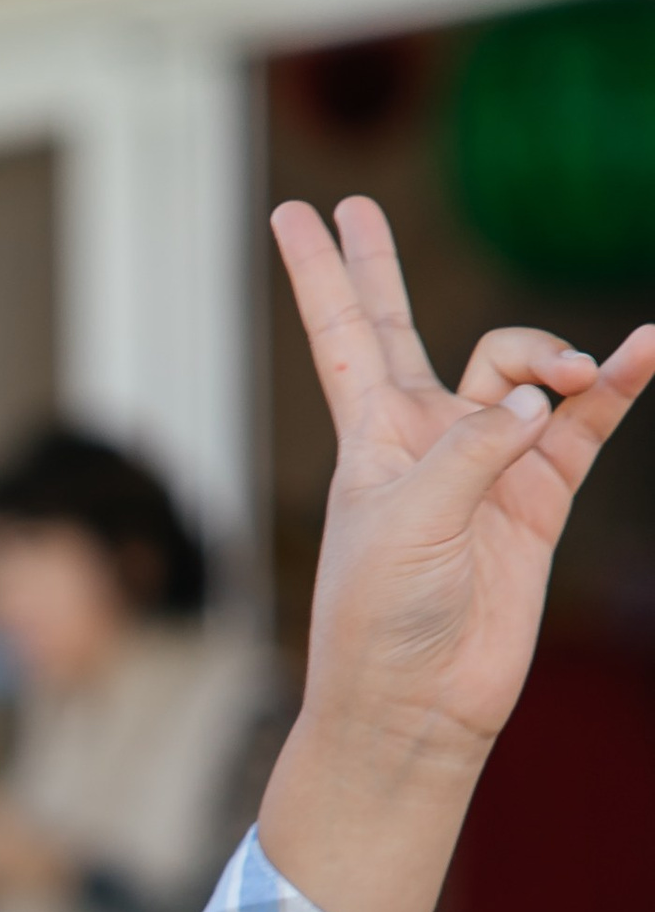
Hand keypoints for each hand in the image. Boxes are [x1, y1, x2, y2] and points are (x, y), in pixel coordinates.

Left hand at [274, 195, 654, 764]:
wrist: (418, 702)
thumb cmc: (380, 615)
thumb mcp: (407, 519)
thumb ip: (473, 447)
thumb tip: (545, 400)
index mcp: (369, 434)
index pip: (341, 332)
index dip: (321, 271)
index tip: (293, 212)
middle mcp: (423, 436)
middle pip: (401, 328)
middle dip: (378, 269)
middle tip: (359, 209)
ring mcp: (485, 463)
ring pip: (522, 372)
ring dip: (556, 359)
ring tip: (585, 372)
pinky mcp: (540, 499)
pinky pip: (586, 424)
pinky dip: (616, 386)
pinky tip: (644, 351)